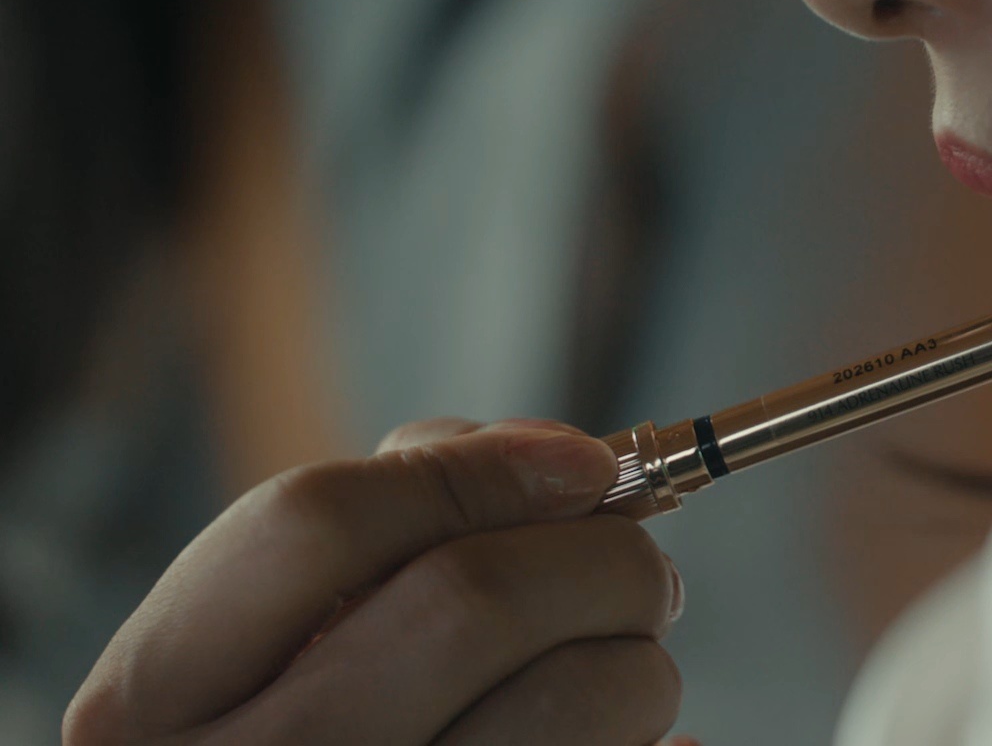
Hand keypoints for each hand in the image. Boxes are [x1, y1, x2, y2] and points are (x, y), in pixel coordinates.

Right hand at [67, 417, 685, 744]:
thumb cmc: (301, 721)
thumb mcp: (281, 624)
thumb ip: (397, 509)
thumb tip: (571, 462)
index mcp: (159, 694)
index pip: (321, 522)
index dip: (478, 469)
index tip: (587, 463)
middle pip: (469, 602)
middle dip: (601, 557)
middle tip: (641, 571)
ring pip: (579, 698)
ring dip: (637, 661)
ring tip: (620, 667)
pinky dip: (644, 741)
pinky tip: (610, 740)